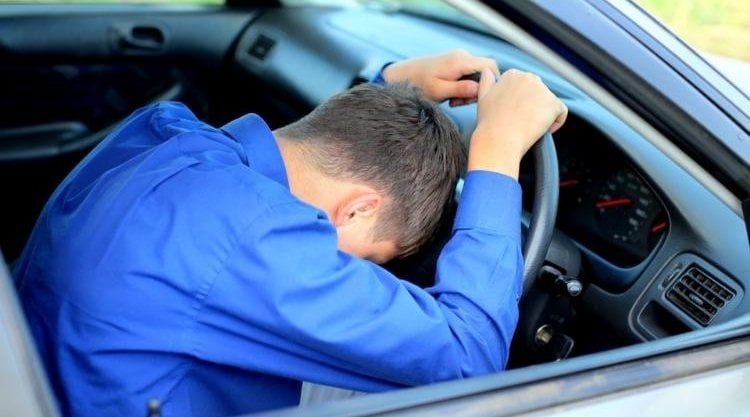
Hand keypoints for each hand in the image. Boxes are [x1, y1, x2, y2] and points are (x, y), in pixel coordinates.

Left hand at [381, 50, 499, 105]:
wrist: (402, 75)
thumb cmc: (418, 84)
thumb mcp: (439, 91)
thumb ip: (460, 89)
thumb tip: (479, 89)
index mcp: (460, 61)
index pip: (490, 66)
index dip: (490, 83)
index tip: (478, 99)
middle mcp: (462, 56)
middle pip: (484, 72)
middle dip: (477, 90)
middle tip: (460, 103)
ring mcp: (458, 58)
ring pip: (476, 75)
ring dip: (469, 90)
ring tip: (453, 101)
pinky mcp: (454, 63)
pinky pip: (467, 75)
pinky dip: (462, 87)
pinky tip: (450, 96)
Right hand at [468, 68, 567, 178]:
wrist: (498, 140)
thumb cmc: (489, 123)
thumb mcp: (482, 98)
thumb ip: (486, 81)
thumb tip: (487, 71)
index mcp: (512, 74)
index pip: (526, 86)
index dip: (522, 103)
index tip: (515, 115)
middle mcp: (528, 77)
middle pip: (539, 93)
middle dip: (534, 107)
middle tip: (522, 123)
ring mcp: (542, 89)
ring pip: (550, 104)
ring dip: (543, 115)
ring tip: (529, 128)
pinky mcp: (553, 103)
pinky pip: (561, 113)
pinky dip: (556, 123)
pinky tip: (543, 131)